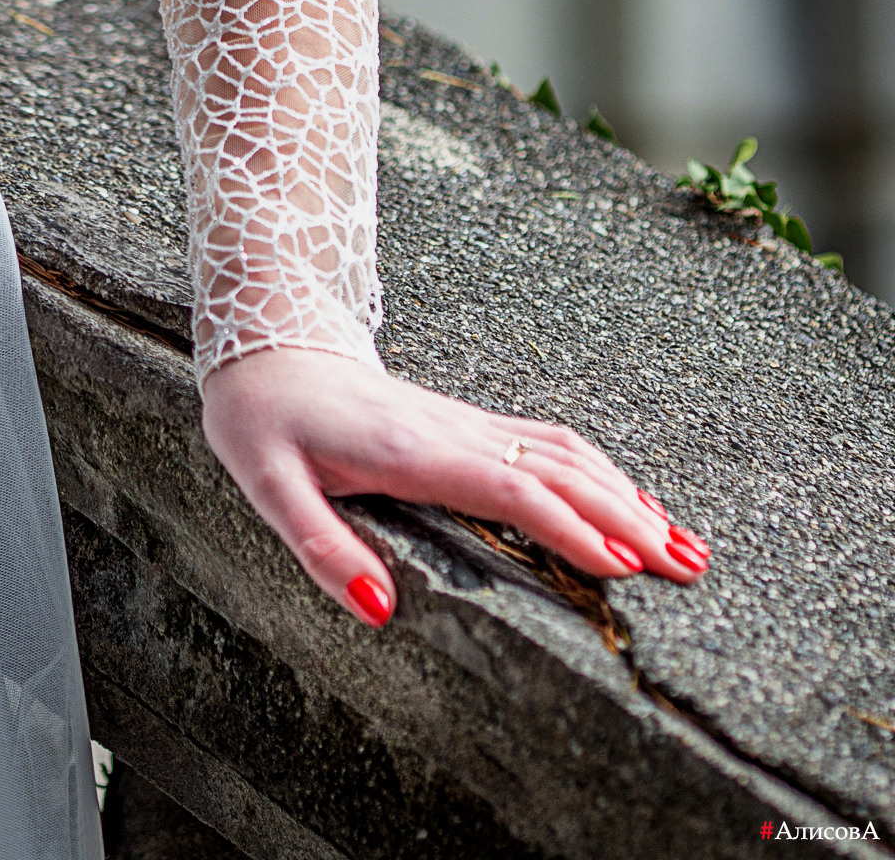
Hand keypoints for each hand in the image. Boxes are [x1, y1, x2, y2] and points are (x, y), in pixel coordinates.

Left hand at [200, 347, 710, 627]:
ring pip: (564, 453)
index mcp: (409, 451)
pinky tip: (633, 502)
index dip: (568, 527)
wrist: (266, 343)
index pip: (508, 489)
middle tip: (688, 570)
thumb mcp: (269, 486)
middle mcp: (451, 432)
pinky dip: (602, 473)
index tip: (623, 566)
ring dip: (628, 496)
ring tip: (686, 546)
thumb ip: (322, 548)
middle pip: (558, 471)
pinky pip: (548, 444)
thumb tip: (379, 610)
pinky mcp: (468, 423)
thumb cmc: (265, 420)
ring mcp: (465, 423)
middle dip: (628, 520)